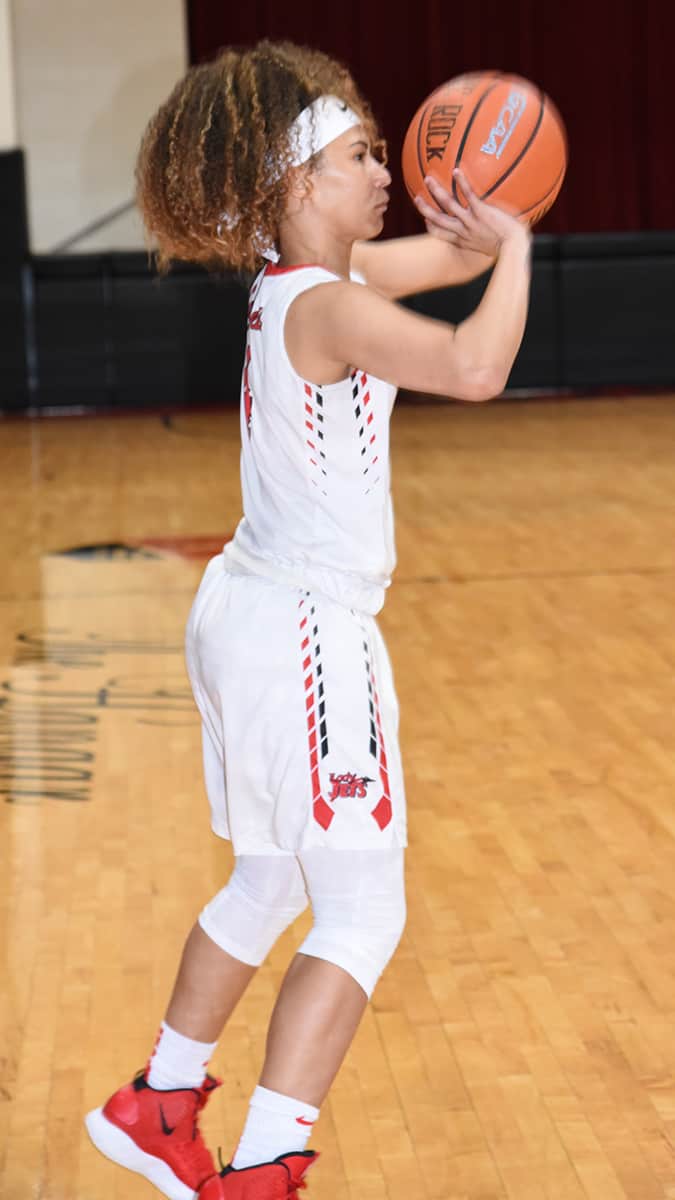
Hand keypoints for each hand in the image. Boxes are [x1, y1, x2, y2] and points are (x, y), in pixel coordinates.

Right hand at [414, 169, 529, 258]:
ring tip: (428, 179)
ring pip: (448, 205)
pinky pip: (468, 195)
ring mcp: (471, 221)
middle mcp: (463, 231)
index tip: (426, 220)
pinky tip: (456, 170)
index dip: (431, 227)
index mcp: (463, 240)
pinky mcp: (481, 212)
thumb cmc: (509, 247)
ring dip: (436, 192)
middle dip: (425, 209)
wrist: (514, 247)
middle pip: (437, 219)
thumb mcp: (492, 247)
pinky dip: (462, 182)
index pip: (441, 234)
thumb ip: (487, 238)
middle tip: (416, 198)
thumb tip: (491, 230)